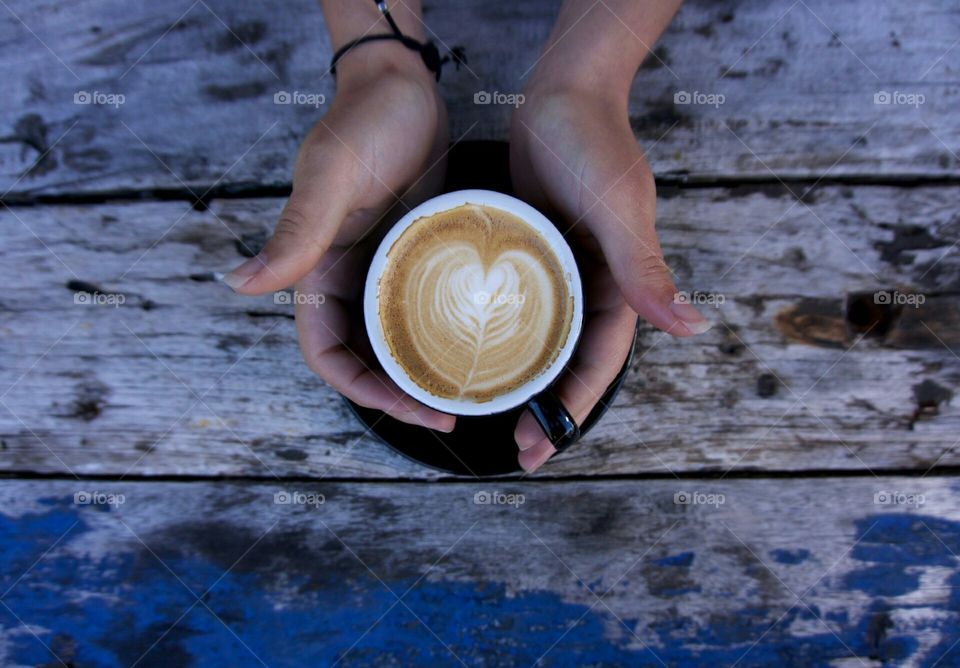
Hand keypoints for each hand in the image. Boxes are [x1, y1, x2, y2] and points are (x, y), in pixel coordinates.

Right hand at [224, 47, 454, 431]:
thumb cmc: (366, 123)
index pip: (326, 352)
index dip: (359, 389)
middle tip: (449, 412)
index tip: (405, 405)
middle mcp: (347, 278)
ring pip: (395, 339)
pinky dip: (438, 334)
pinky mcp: (412, 255)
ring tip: (464, 392)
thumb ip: (295, 235)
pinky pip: (421, 309)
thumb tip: (240, 284)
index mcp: (317, 270)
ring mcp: (381, 269)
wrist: (404, 85)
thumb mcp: (332, 180)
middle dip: (398, 393)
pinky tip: (473, 346)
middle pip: (365, 358)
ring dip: (420, 370)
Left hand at [510, 82, 709, 471]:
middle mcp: (592, 287)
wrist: (561, 94)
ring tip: (491, 415)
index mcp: (619, 287)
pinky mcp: (531, 255)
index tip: (542, 448)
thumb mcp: (617, 210)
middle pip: (570, 363)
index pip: (597, 364)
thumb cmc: (593, 146)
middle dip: (548, 410)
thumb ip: (646, 269)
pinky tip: (472, 354)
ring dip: (525, 379)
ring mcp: (560, 273)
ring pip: (543, 342)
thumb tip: (692, 328)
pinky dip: (504, 336)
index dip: (572, 410)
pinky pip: (519, 308)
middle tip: (518, 452)